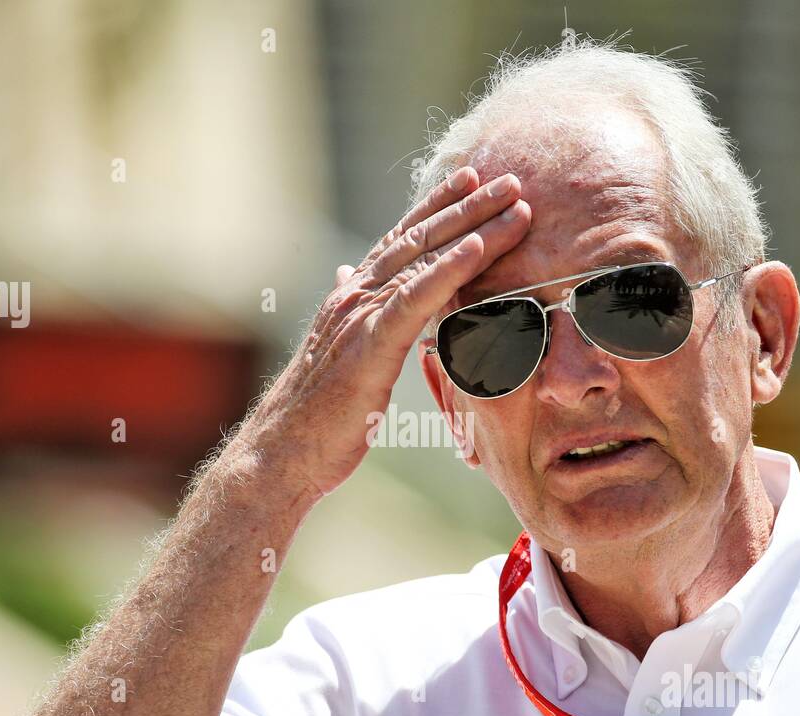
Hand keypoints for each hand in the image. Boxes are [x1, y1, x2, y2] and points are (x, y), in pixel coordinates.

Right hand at [239, 166, 530, 497]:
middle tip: (513, 179)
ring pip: (425, 259)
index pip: (402, 240)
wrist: (284, 452)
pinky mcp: (370, 344)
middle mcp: (357, 295)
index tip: (472, 179)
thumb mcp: (341, 352)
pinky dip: (448, 269)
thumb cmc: (316, 414)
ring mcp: (361, 315)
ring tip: (515, 205)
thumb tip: (346, 273)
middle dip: (469, 205)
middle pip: (421, 238)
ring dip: (474, 228)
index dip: (437, 206)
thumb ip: (351, 309)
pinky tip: (477, 248)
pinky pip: (415, 298)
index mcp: (354, 297)